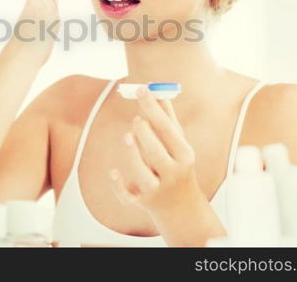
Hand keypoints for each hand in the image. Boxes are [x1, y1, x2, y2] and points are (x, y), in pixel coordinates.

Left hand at [109, 86, 201, 215]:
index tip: (141, 89)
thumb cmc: (177, 164)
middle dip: (144, 133)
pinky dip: (119, 185)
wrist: (182, 206)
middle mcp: (172, 172)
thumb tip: (158, 90)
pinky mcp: (142, 201)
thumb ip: (168, 117)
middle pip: (156, 152)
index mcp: (184, 154)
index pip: (167, 129)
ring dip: (134, 154)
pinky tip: (113, 171)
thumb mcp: (178, 143)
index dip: (152, 108)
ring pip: (142, 172)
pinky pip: (128, 196)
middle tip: (136, 118)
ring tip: (128, 135)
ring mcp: (156, 188)